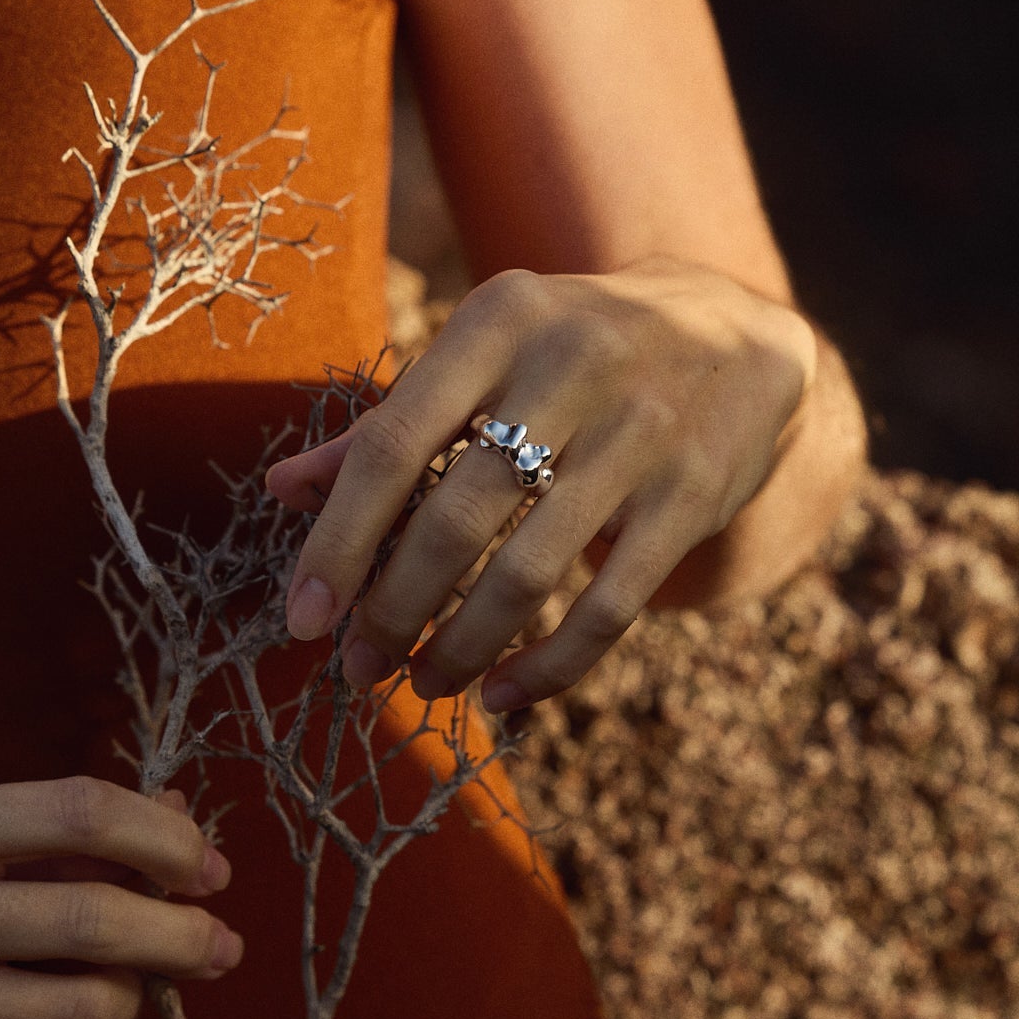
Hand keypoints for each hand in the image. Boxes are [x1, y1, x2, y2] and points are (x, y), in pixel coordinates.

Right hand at [0, 776, 241, 1018]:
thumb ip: (30, 821)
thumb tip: (167, 811)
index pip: (75, 814)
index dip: (162, 836)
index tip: (202, 861)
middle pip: (93, 920)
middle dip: (184, 933)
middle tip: (219, 939)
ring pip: (81, 1010)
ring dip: (135, 997)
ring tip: (134, 983)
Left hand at [265, 259, 814, 711]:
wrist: (737, 334)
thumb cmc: (572, 351)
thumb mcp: (484, 356)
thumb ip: (387, 423)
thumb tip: (281, 489)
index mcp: (497, 322)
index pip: (393, 445)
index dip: (339, 541)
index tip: (303, 619)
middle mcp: (571, 366)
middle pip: (455, 518)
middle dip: (394, 610)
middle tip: (359, 666)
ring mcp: (640, 433)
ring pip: (529, 573)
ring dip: (462, 647)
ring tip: (424, 682)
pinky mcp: (692, 496)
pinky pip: (609, 608)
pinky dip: (549, 667)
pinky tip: (504, 695)